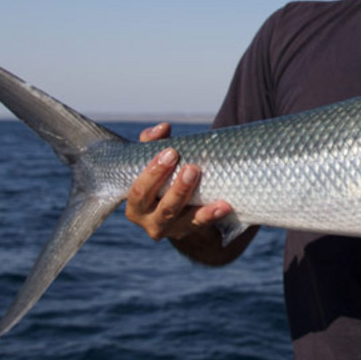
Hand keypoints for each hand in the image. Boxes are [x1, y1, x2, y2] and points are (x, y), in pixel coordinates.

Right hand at [124, 122, 231, 240]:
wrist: (180, 213)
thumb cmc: (164, 180)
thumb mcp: (156, 163)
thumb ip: (154, 143)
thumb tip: (162, 127)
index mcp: (135, 204)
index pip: (139, 190)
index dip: (152, 172)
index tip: (171, 152)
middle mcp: (149, 220)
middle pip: (161, 206)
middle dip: (176, 187)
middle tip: (192, 167)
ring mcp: (170, 229)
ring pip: (179, 217)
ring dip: (192, 199)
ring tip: (204, 181)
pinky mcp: (190, 231)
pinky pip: (201, 224)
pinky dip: (212, 214)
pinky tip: (224, 205)